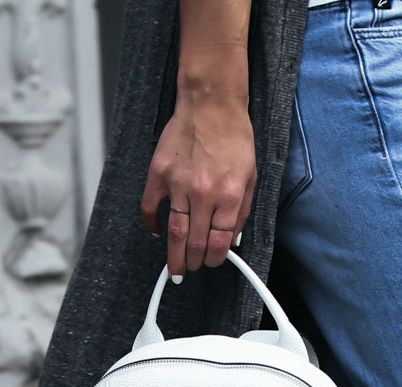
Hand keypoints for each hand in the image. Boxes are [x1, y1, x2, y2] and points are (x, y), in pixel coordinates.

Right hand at [141, 93, 254, 276]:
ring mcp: (179, 184)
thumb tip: (232, 238)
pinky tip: (158, 232)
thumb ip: (242, 209)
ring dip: (174, 255)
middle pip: (196, 242)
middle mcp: (204, 192)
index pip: (221, 242)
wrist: (211, 103)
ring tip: (175, 267)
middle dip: (195, 263)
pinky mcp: (159, 174)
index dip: (217, 259)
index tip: (214, 263)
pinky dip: (152, 225)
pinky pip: (150, 208)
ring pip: (174, 232)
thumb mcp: (251, 174)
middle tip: (191, 269)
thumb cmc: (234, 136)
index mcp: (230, 194)